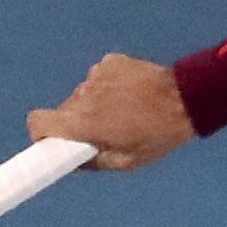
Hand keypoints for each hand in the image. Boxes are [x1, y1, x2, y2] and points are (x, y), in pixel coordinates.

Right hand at [30, 54, 197, 168]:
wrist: (188, 98)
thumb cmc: (160, 135)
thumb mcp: (127, 161)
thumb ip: (92, 163)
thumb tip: (69, 163)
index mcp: (84, 123)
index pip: (38, 122)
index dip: (41, 134)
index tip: (52, 142)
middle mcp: (84, 96)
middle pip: (64, 111)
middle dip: (77, 123)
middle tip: (103, 132)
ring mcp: (96, 76)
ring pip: (84, 95)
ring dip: (96, 104)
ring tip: (126, 112)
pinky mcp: (109, 62)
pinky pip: (99, 78)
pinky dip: (109, 86)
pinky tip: (132, 94)